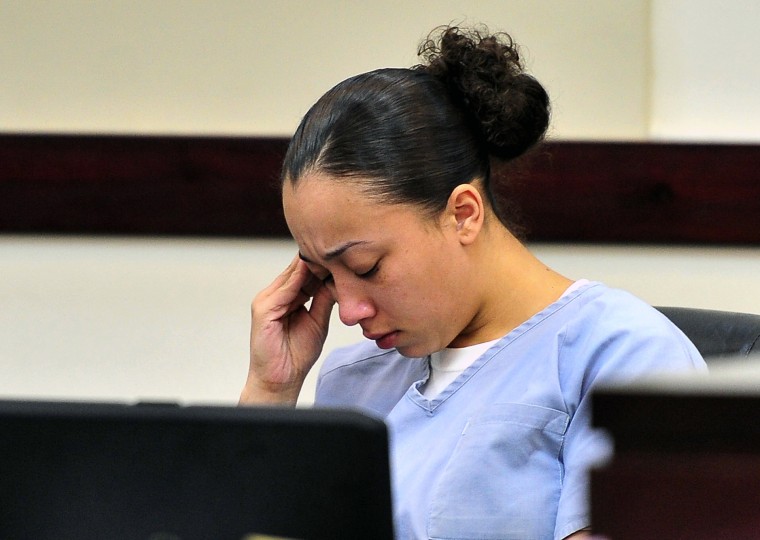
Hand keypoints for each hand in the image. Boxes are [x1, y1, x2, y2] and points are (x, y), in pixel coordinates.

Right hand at [240, 255, 334, 404]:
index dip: (322, 263)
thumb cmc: (296, 354)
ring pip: (291, 275)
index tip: (343, 253)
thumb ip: (323, 300)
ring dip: (310, 264)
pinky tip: (314, 268)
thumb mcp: (317, 321)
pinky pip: (284, 289)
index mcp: (286, 297)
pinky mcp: (263, 310)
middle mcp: (275, 295)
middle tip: (339, 247)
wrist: (280, 379)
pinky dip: (299, 278)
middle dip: (318, 260)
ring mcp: (266, 301)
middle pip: (297, 270)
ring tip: (331, 252)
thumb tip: (337, 281)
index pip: (304, 272)